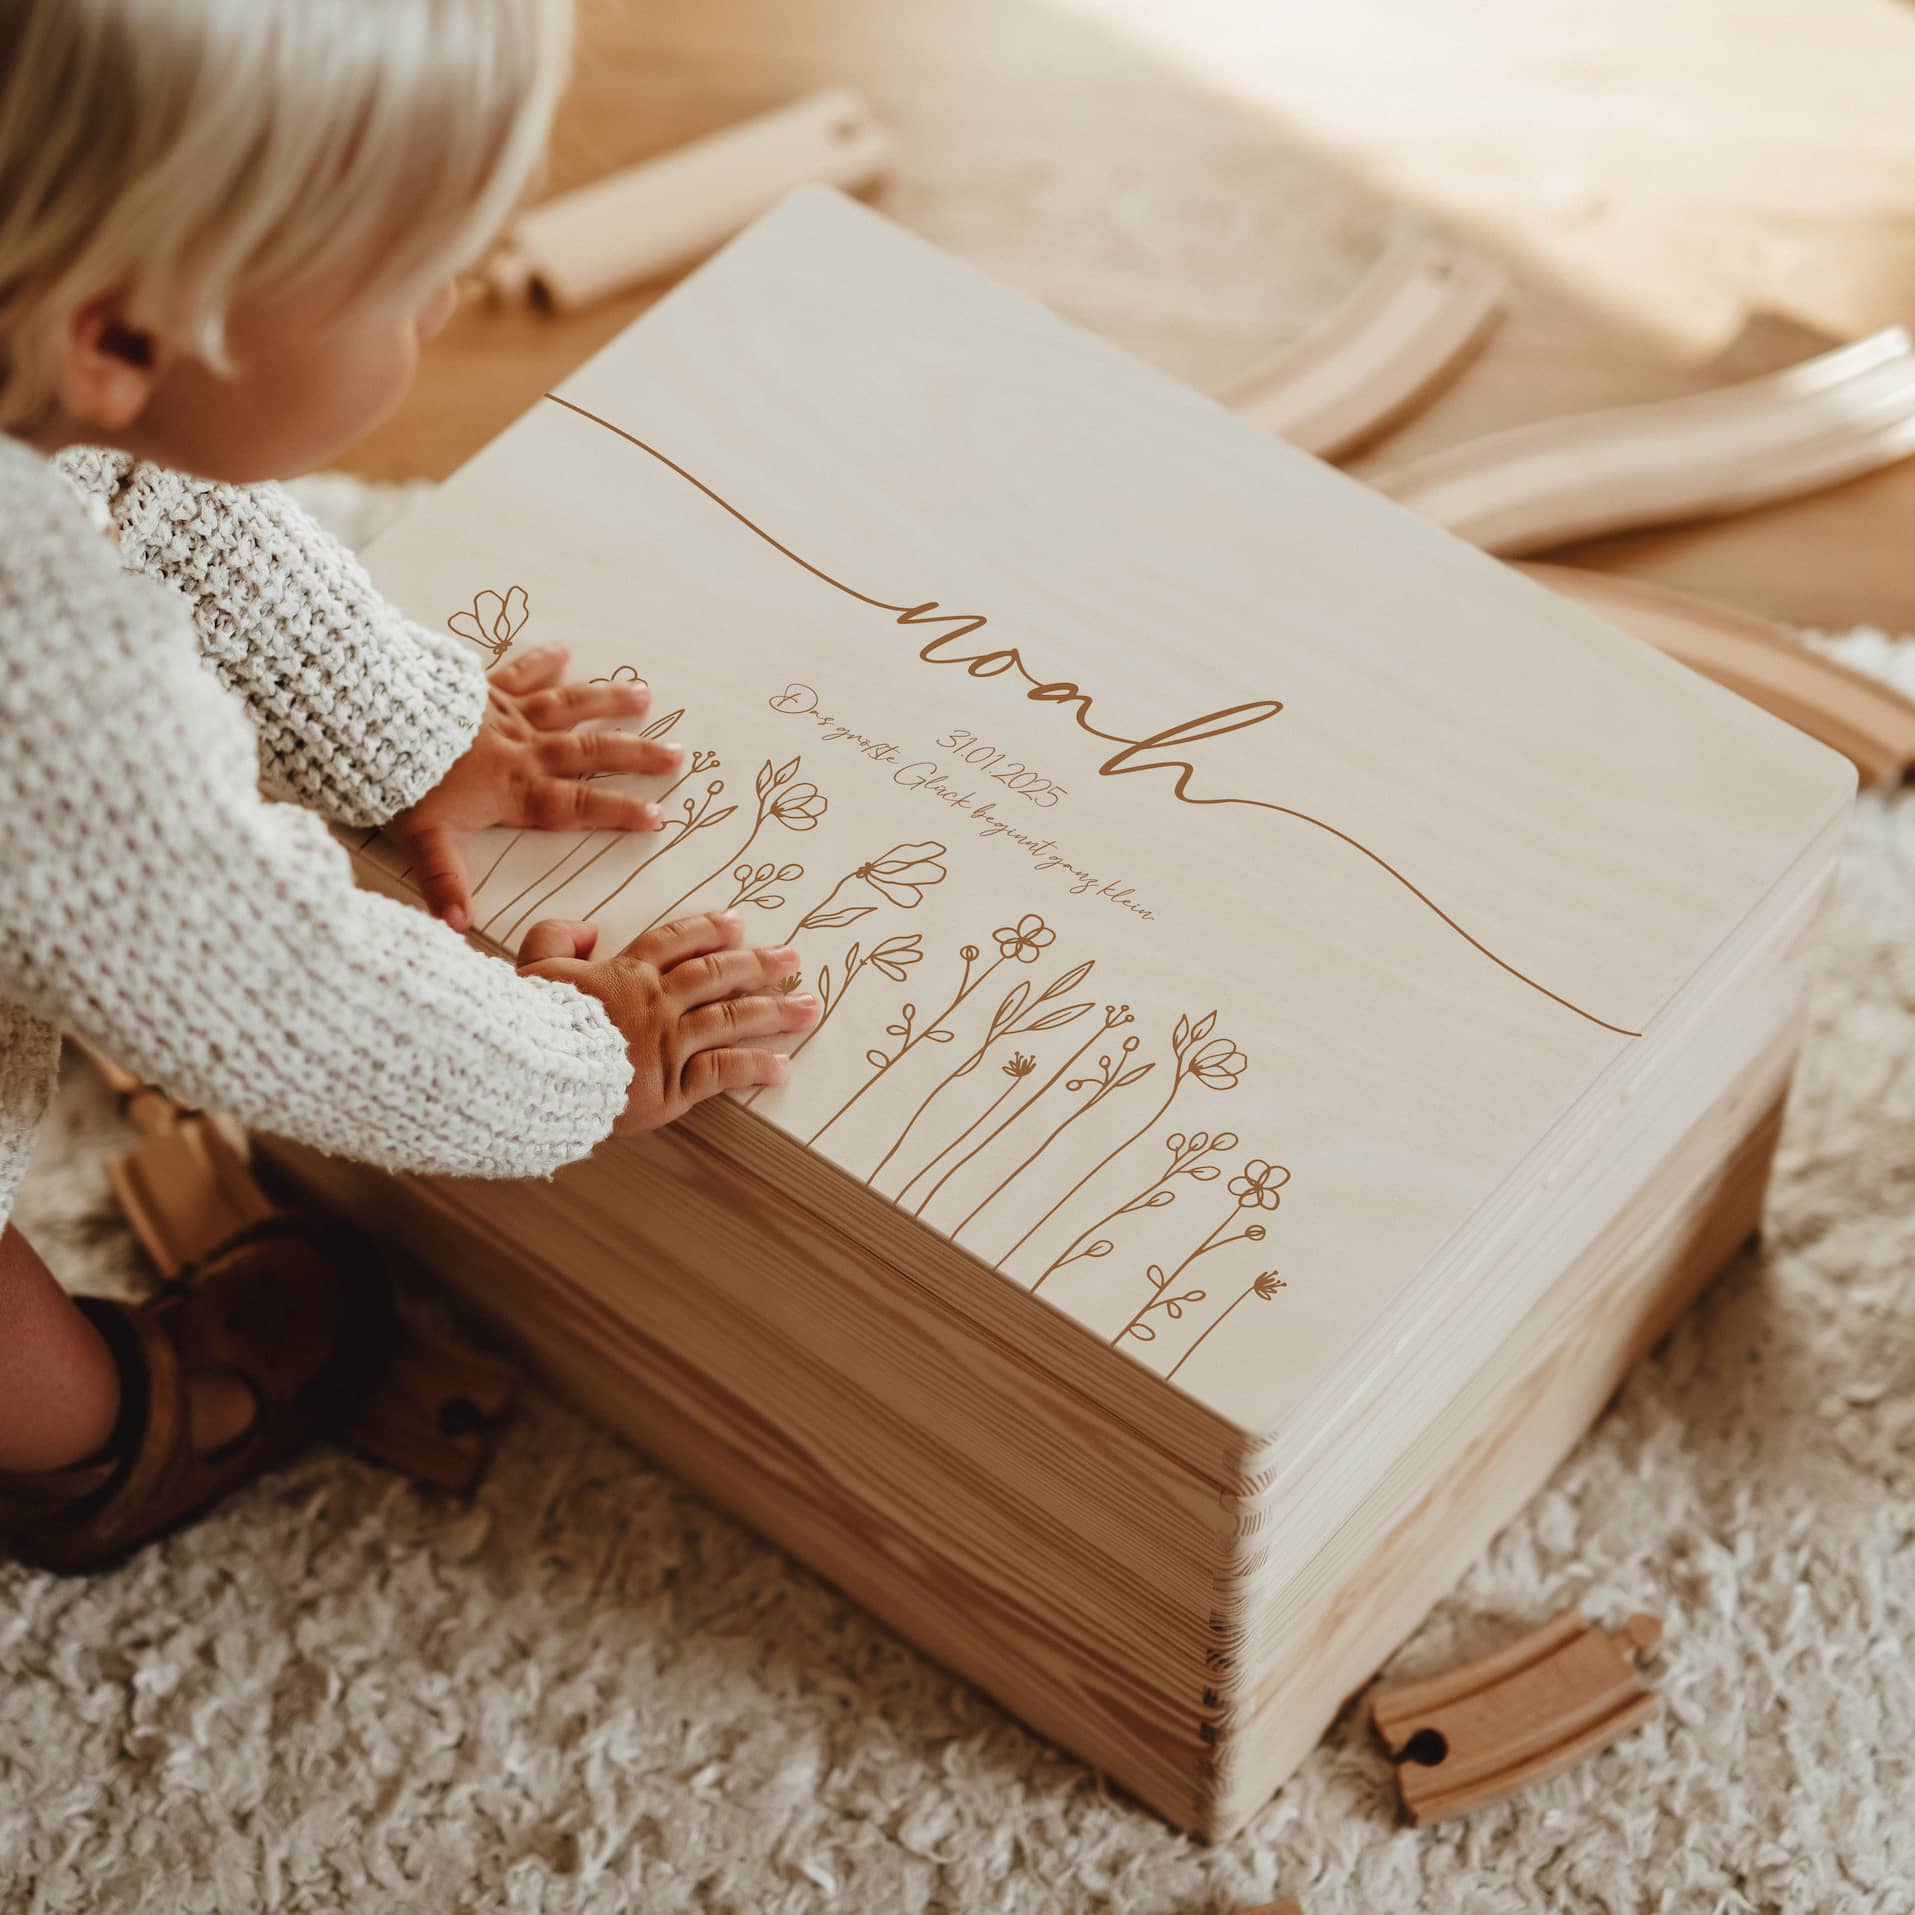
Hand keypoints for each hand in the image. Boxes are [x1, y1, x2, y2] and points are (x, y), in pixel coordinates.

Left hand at [389, 643, 682, 931]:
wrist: (373, 715)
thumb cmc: (398, 780)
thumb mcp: (421, 840)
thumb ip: (445, 883)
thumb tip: (459, 928)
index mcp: (514, 791)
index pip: (578, 806)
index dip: (619, 811)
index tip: (657, 815)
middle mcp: (522, 750)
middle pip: (590, 752)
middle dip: (636, 755)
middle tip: (677, 755)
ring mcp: (506, 714)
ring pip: (569, 706)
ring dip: (608, 701)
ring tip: (645, 696)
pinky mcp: (483, 687)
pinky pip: (519, 671)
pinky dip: (542, 660)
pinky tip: (563, 649)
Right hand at [517, 910, 821, 1130]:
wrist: (527, 1076)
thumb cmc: (527, 1023)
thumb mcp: (532, 965)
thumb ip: (558, 936)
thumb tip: (590, 928)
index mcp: (624, 973)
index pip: (676, 942)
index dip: (708, 929)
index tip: (737, 923)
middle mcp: (656, 1003)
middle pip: (717, 975)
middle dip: (759, 965)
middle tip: (792, 959)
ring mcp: (667, 1045)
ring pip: (731, 1020)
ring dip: (774, 1013)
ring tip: (809, 1009)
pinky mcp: (670, 1089)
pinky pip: (721, 1073)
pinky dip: (754, 1068)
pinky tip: (782, 1066)